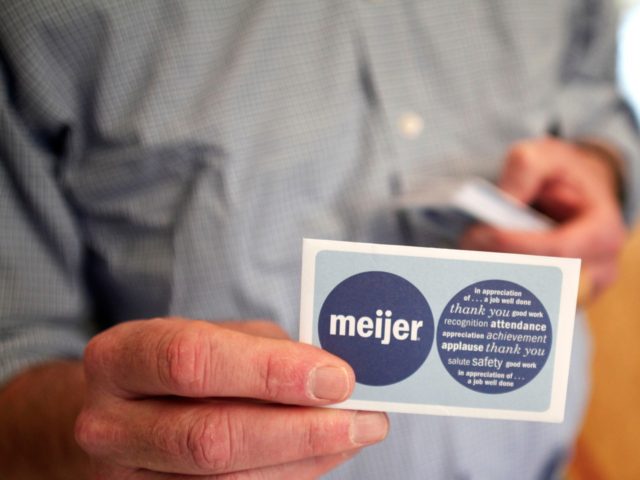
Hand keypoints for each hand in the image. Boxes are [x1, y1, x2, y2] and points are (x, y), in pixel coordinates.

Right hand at [75, 318, 387, 478]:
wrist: (120, 414)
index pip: (191, 362)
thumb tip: (333, 378)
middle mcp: (110, 424)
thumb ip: (264, 351)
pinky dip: (287, 477)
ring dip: (304, 459)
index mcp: (121, 358)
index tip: (336, 377)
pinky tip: (320, 455)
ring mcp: (125, 478)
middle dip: (299, 429)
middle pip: (209, 437)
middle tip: (362, 417)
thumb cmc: (176, 365)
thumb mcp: (210, 337)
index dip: (270, 372)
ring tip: (354, 434)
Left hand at [460, 137, 626, 300]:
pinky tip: (477, 275)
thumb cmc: (562, 176)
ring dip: (496, 284)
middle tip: (465, 249)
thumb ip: (525, 169)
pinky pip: (529, 309)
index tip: (476, 234)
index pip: (556, 252)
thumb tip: (505, 200)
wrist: (574, 196)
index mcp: (601, 233)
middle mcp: (598, 270)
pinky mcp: (558, 301)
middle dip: (499, 267)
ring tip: (468, 262)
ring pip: (534, 303)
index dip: (512, 246)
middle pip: (544, 284)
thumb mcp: (546, 156)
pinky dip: (500, 295)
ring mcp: (580, 291)